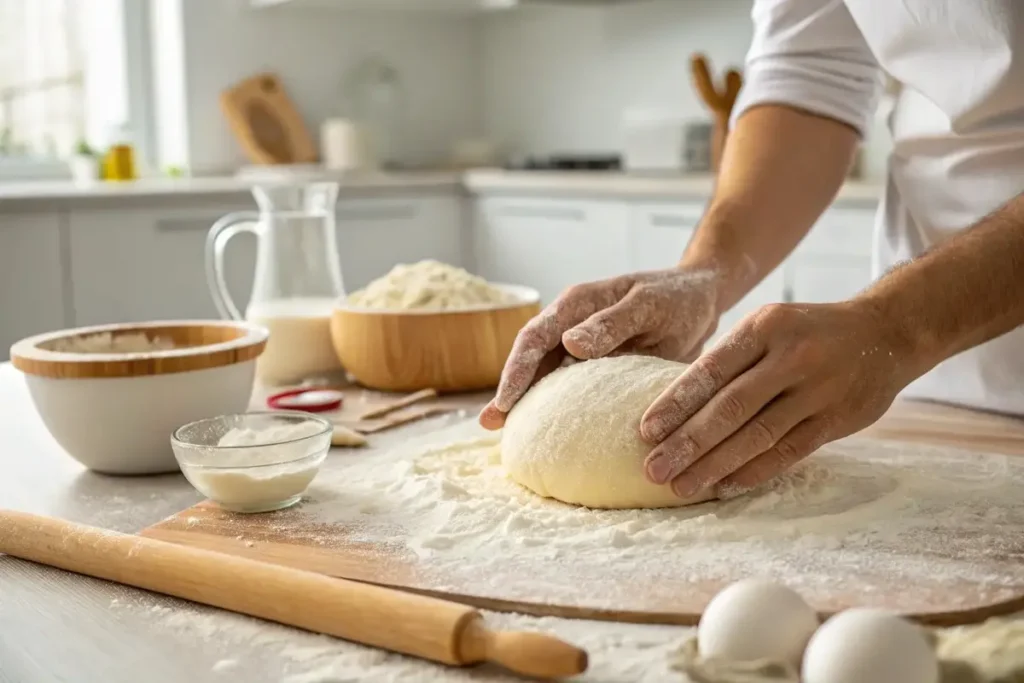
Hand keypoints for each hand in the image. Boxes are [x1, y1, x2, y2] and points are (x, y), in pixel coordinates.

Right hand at [479, 268, 720, 429]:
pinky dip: (554, 406)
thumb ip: (611, 323)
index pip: (535, 336)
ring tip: (507, 432)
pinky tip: (546, 431)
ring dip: (526, 401)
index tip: (506, 400)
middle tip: (490, 424)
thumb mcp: (648, 306)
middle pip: (530, 358)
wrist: (701, 300)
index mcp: (577, 303)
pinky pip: (569, 387)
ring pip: (544, 375)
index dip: (517, 369)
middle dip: (509, 389)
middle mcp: (571, 325)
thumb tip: (569, 343)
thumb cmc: (677, 297)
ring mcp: (581, 347)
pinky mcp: (596, 367)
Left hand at [639, 300, 919, 498]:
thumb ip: (732, 358)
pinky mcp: (836, 419)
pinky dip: (753, 471)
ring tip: (680, 486)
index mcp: (765, 327)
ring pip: (757, 435)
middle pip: (730, 407)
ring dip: (714, 465)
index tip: (646, 430)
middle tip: (653, 469)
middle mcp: (791, 357)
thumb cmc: (808, 332)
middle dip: (687, 442)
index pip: (711, 370)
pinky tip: (723, 487)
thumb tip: (675, 404)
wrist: (887, 332)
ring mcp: (816, 390)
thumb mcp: (770, 325)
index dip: (677, 402)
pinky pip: (788, 451)